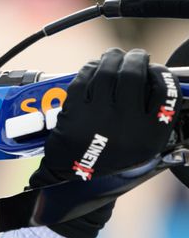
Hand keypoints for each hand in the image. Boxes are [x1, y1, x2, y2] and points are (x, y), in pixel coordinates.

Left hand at [30, 48, 180, 237]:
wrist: (71, 182)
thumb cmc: (108, 162)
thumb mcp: (142, 148)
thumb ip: (152, 119)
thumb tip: (154, 82)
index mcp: (149, 135)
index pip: (165, 92)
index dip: (160, 74)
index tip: (154, 69)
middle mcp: (126, 125)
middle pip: (133, 76)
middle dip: (135, 59)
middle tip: (133, 56)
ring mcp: (98, 118)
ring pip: (107, 73)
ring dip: (110, 59)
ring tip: (113, 57)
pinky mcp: (74, 114)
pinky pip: (83, 81)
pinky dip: (89, 69)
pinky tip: (92, 68)